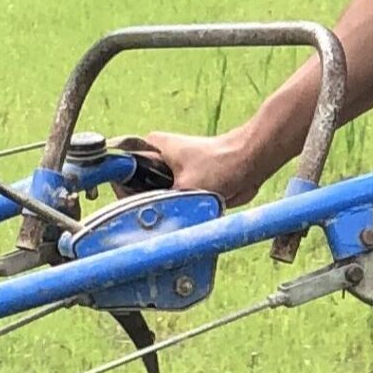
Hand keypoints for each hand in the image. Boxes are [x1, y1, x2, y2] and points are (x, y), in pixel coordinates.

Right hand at [130, 130, 271, 208]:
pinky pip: (168, 203)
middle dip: (144, 204)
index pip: (120, 171)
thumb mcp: (185, 188)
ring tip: (173, 214)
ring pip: (152, 198)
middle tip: (157, 215)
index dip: (122, 190)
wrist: (252, 163)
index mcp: (150, 146)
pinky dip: (173, 211)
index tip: (131, 207)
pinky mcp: (181, 184)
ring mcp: (168, 171)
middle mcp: (156, 157)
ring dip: (161, 209)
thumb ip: (161, 205)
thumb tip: (147, 226)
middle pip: (134, 188)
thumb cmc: (222, 164)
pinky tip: (180, 216)